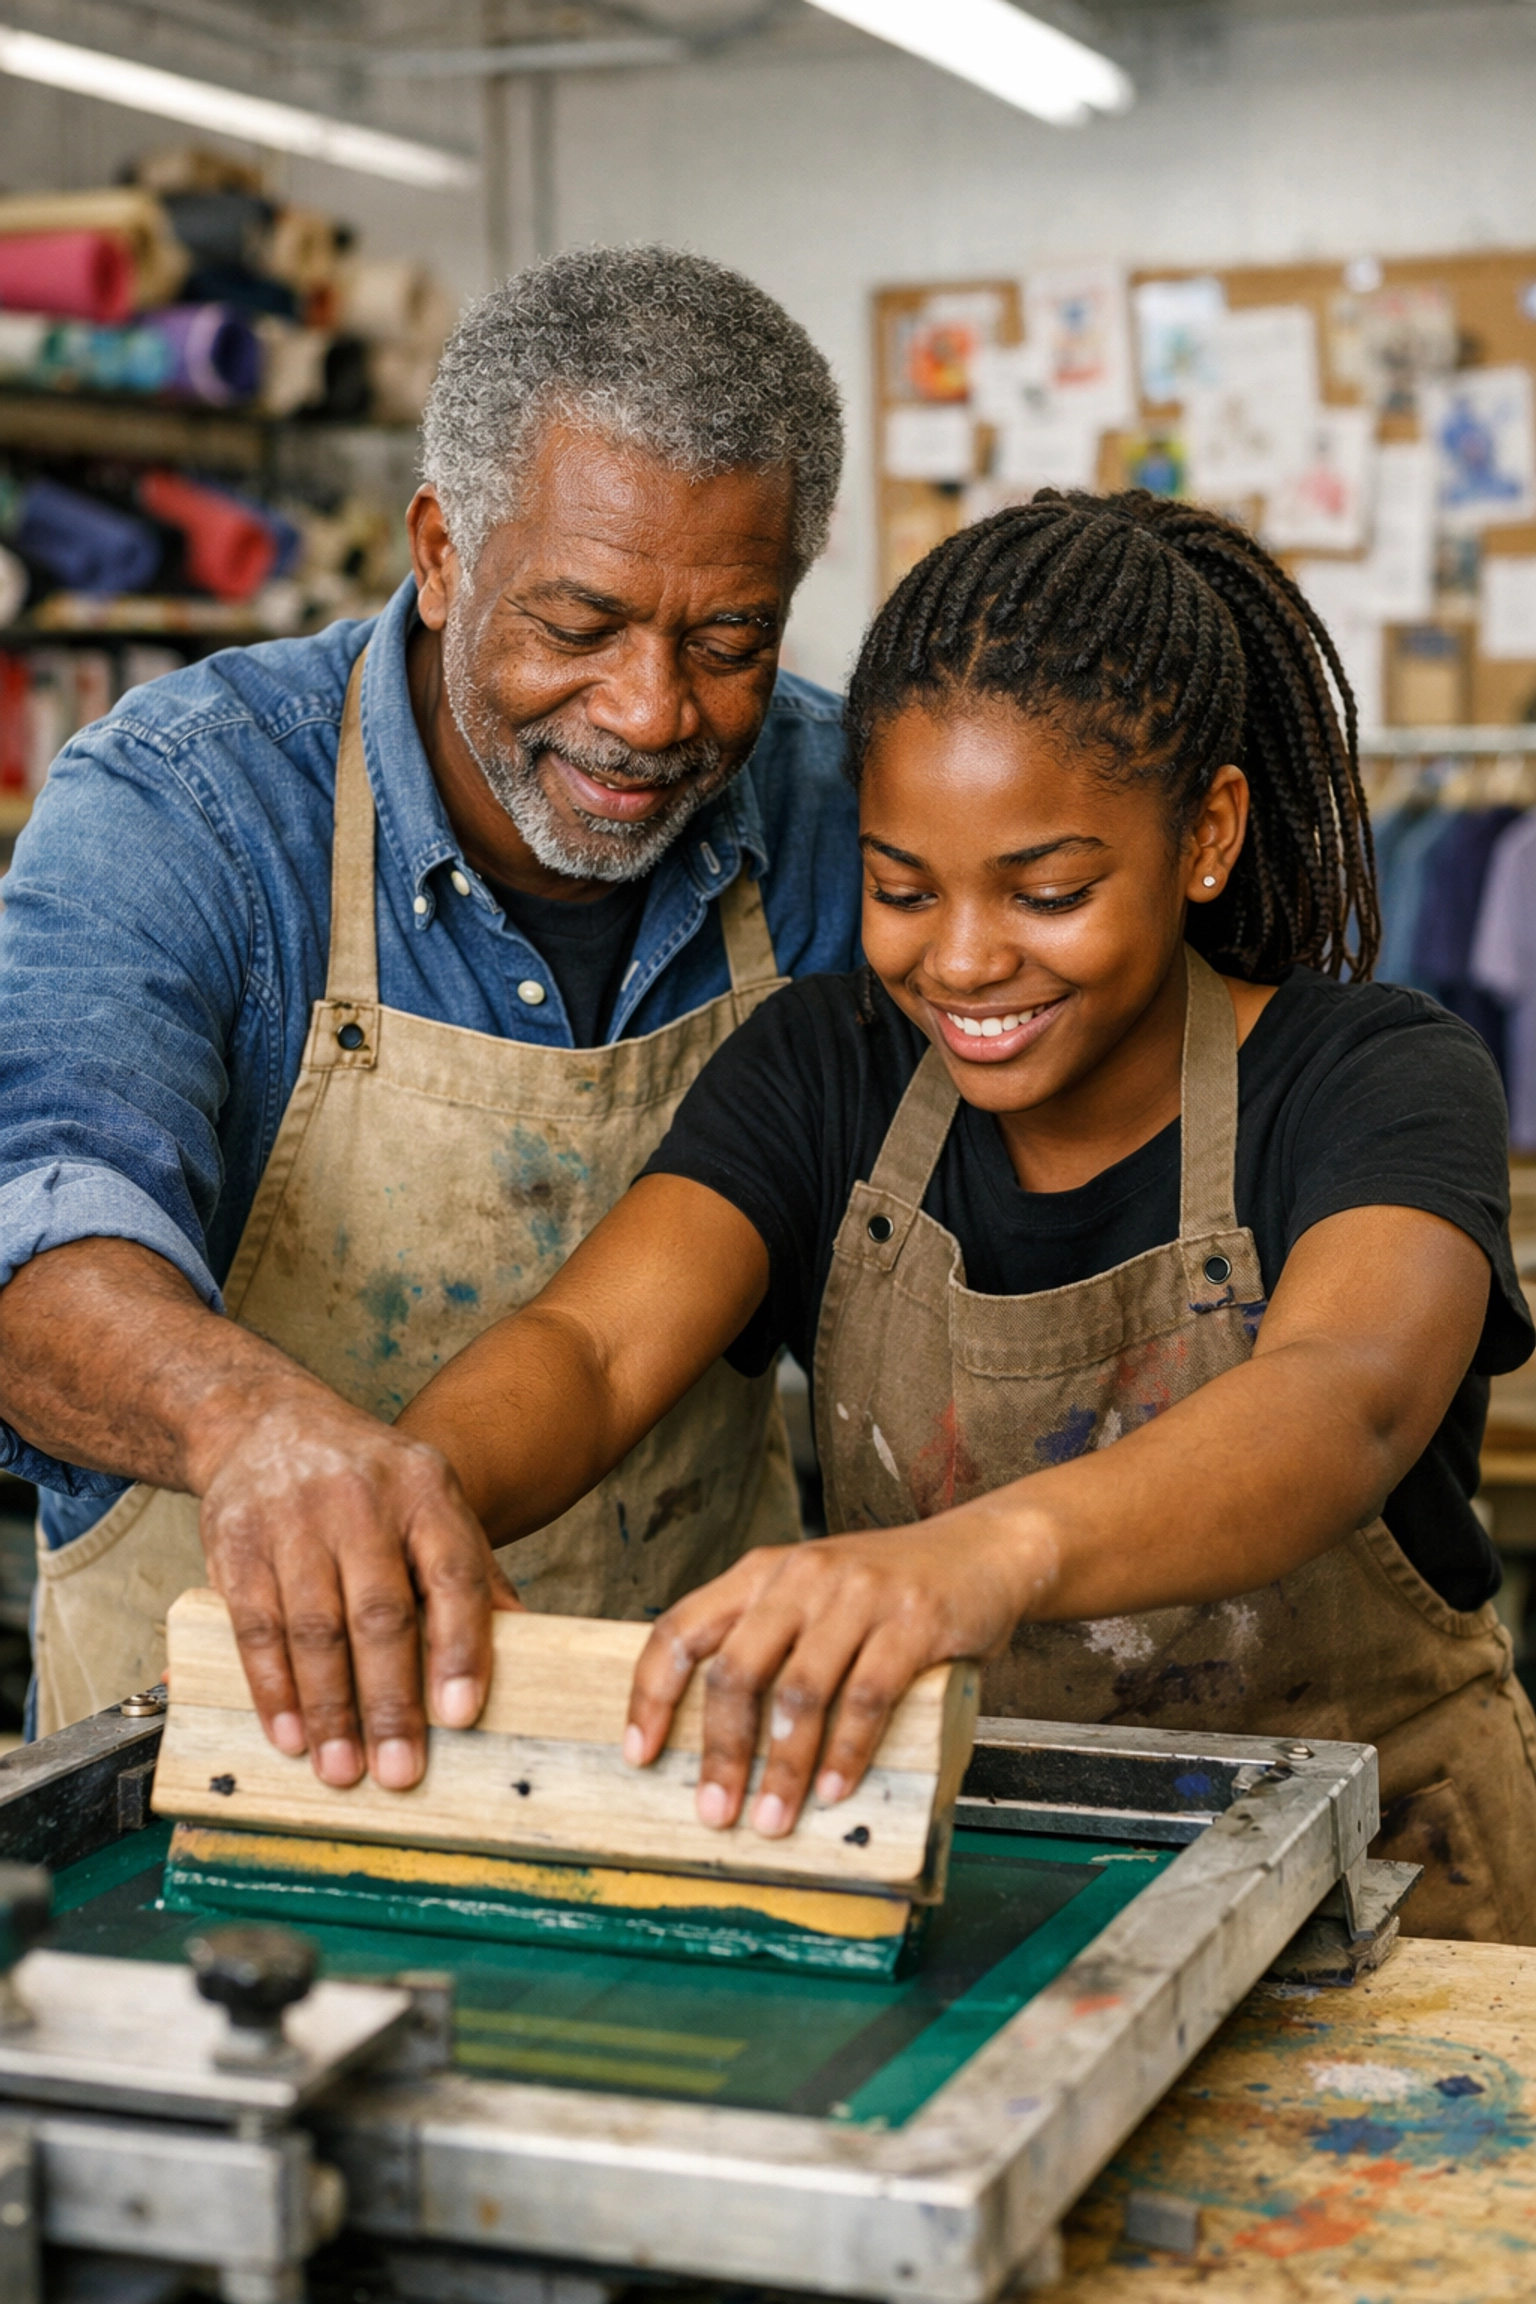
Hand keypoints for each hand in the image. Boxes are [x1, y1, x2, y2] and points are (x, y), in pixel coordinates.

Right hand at [194, 1386, 519, 1791]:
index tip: (462, 1716)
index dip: (461, 1647)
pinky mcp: (236, 1540)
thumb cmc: (368, 1485)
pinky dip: (272, 1688)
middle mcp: (362, 1498)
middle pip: (380, 1612)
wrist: (269, 1424)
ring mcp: (294, 1517)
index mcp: (426, 1491)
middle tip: (400, 1772)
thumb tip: (532, 1648)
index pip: (453, 1573)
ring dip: (329, 1708)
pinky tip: (289, 1734)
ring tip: (342, 1769)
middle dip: (390, 1701)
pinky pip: (255, 1625)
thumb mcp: (431, 1507)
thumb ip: (472, 1575)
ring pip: (315, 1628)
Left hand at [624, 1521, 1030, 1837]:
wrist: (982, 1550)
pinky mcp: (913, 1619)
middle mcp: (802, 1576)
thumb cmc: (888, 1591)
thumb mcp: (814, 1597)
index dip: (651, 1693)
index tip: (639, 1754)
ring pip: (800, 1691)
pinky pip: (868, 1695)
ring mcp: (859, 1594)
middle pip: (737, 1670)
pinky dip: (847, 1750)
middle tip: (716, 1812)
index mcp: (763, 1572)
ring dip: (783, 1766)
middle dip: (721, 1752)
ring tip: (776, 1818)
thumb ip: (769, 1643)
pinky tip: (834, 1788)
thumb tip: (717, 1748)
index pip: (682, 1628)